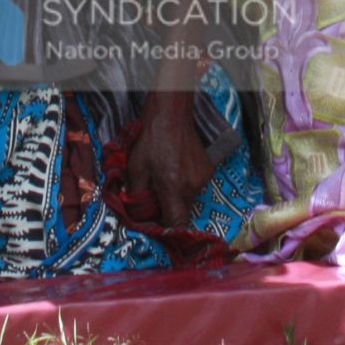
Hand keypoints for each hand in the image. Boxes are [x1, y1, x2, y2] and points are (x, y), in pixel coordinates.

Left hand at [121, 89, 213, 226]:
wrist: (171, 114)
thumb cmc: (151, 139)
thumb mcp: (135, 167)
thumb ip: (136, 194)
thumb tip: (137, 215)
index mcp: (173, 187)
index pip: (177, 223)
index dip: (167, 230)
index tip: (156, 227)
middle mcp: (192, 186)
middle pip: (183, 213)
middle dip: (168, 211)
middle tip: (154, 198)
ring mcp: (203, 178)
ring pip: (189, 200)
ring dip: (177, 197)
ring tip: (164, 179)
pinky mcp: (209, 170)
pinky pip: (195, 187)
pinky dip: (185, 185)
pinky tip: (175, 169)